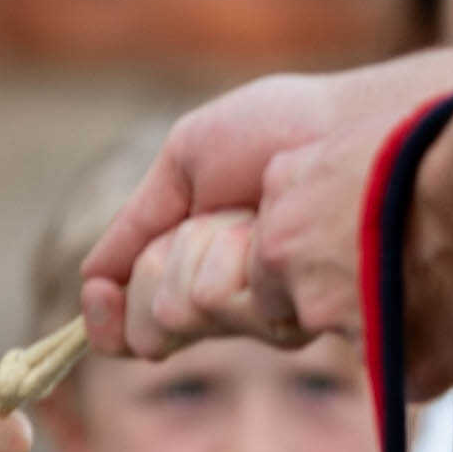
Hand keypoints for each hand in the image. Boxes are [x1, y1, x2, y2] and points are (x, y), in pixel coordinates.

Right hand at [77, 49, 452, 395]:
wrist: (361, 128)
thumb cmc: (285, 129)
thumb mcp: (189, 160)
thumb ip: (135, 227)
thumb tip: (91, 288)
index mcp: (202, 268)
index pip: (138, 323)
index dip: (114, 319)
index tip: (102, 303)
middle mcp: (237, 303)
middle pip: (158, 323)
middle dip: (164, 267)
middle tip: (218, 219)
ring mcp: (273, 317)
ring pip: (190, 315)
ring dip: (203, 255)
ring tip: (253, 211)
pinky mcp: (308, 322)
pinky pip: (231, 308)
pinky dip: (235, 260)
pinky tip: (270, 228)